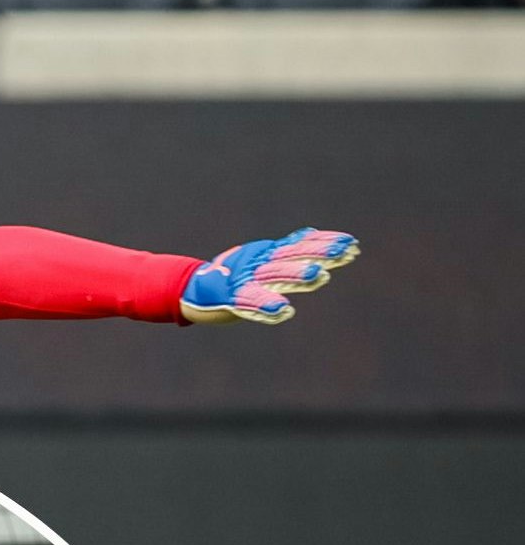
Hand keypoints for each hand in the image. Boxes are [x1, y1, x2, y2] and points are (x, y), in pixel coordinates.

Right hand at [179, 228, 358, 324]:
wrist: (191, 290)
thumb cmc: (230, 276)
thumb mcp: (259, 259)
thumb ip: (285, 249)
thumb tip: (310, 233)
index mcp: (267, 255)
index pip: (300, 246)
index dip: (324, 244)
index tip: (352, 244)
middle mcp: (258, 264)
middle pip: (292, 258)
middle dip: (318, 255)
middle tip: (344, 254)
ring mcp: (244, 281)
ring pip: (274, 277)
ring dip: (297, 276)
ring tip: (319, 276)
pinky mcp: (230, 300)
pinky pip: (249, 303)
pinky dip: (265, 307)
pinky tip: (283, 311)